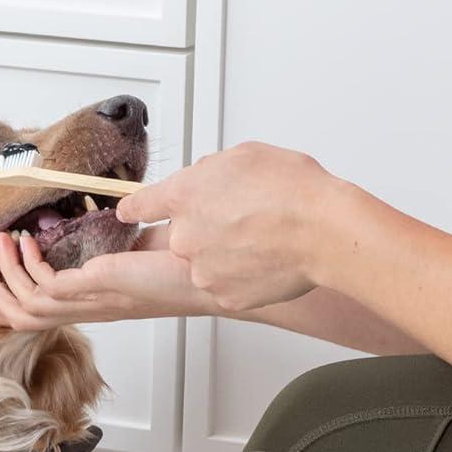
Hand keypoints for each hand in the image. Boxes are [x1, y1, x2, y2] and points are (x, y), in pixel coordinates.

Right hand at [0, 222, 219, 331]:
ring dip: (2, 275)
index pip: (39, 318)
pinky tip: (27, 244)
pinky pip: (43, 289)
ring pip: (23, 306)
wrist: (203, 272)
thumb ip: (114, 243)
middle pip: (21, 316)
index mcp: (92, 303)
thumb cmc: (178, 262)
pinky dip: (26, 267)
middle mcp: (86, 308)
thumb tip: (116, 216)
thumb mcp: (134, 249)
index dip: (2, 318)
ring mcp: (86, 302)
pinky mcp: (92, 290)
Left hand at [115, 141, 336, 313]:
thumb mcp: (244, 156)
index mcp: (183, 194)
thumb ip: (210, 171)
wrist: (324, 232)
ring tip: (262, 239)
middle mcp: (184, 235)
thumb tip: (204, 183)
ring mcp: (201, 269)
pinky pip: (225, 282)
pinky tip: (266, 258)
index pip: (139, 205)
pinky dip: (242, 274)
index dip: (135, 208)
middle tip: (243, 218)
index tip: (128, 212)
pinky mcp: (223, 295)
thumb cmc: (293, 191)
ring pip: (204, 259)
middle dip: (205, 226)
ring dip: (225, 251)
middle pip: (181, 232)